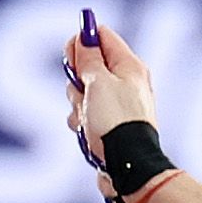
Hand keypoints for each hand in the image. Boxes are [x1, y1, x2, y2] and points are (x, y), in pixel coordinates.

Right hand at [61, 9, 161, 172]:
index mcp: (129, 66)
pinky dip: (82, 122)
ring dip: (77, 105)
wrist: (126, 166)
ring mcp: (116, 104)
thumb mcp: (98, 82)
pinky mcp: (108, 124)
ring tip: (89, 118)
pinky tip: (88, 132)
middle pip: (87, 65)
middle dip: (77, 80)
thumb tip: (84, 36)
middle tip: (85, 93)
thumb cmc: (116, 122)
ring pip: (82, 92)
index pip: (101, 36)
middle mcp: (125, 83)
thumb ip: (87, 57)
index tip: (72, 58)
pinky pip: (84, 114)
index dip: (81, 43)